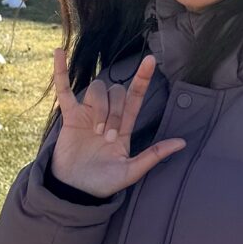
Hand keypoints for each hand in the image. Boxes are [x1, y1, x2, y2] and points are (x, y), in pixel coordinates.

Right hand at [48, 48, 184, 198]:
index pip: (135, 97)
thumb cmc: (103, 183)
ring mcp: (88, 114)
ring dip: (99, 109)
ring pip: (96, 91)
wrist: (75, 191)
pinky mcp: (70, 117)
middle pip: (116, 93)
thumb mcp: (131, 171)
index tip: (151, 60)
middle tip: (108, 137)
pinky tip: (59, 52)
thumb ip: (154, 155)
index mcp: (124, 127)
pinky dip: (61, 72)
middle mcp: (107, 116)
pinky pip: (64, 90)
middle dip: (115, 112)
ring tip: (95, 133)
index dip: (143, 78)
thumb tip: (183, 142)